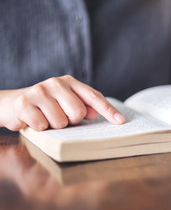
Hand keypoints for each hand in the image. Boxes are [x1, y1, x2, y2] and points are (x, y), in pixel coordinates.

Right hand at [0, 75, 124, 130]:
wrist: (11, 104)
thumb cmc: (45, 105)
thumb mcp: (65, 103)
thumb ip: (82, 106)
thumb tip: (94, 113)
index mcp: (70, 82)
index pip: (94, 97)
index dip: (108, 110)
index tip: (121, 121)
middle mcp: (56, 83)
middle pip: (79, 112)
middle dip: (71, 121)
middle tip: (60, 117)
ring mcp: (40, 91)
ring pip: (60, 121)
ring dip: (54, 126)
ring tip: (45, 118)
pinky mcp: (25, 102)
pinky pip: (42, 125)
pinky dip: (39, 127)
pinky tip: (33, 120)